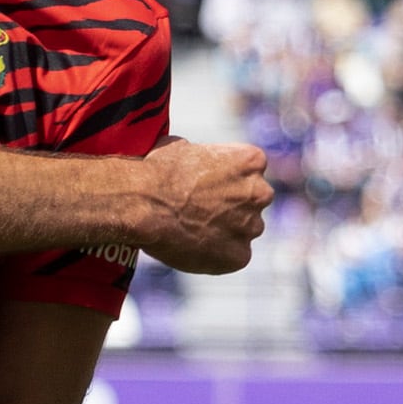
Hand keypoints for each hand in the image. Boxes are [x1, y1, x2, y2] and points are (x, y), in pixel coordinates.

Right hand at [138, 137, 270, 274]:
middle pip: (252, 201)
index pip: (249, 171)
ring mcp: (251, 227)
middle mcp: (260, 193)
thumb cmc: (156, 171)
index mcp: (253, 160)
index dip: (225, 179)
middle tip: (201, 211)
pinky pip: (232, 257)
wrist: (142, 204)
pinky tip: (192, 248)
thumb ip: (201, 156)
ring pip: (244, 231)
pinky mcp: (239, 257)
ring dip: (226, 231)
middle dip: (232, 206)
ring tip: (192, 232)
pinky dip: (216, 255)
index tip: (206, 186)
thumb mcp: (183, 147)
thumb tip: (192, 161)